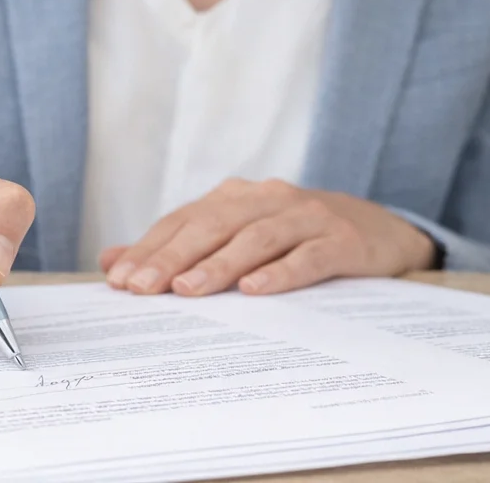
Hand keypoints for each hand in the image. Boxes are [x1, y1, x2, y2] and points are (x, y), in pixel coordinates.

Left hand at [100, 178, 436, 297]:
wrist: (378, 229)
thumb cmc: (294, 236)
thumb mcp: (236, 235)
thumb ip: (176, 248)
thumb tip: (110, 260)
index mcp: (234, 198)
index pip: (183, 222)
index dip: (150, 248)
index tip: (119, 280)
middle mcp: (265, 199)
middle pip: (211, 226)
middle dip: (172, 258)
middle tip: (141, 288)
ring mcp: (304, 217)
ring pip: (254, 238)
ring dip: (218, 265)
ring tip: (187, 290)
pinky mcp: (340, 240)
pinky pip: (306, 256)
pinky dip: (279, 272)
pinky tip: (254, 291)